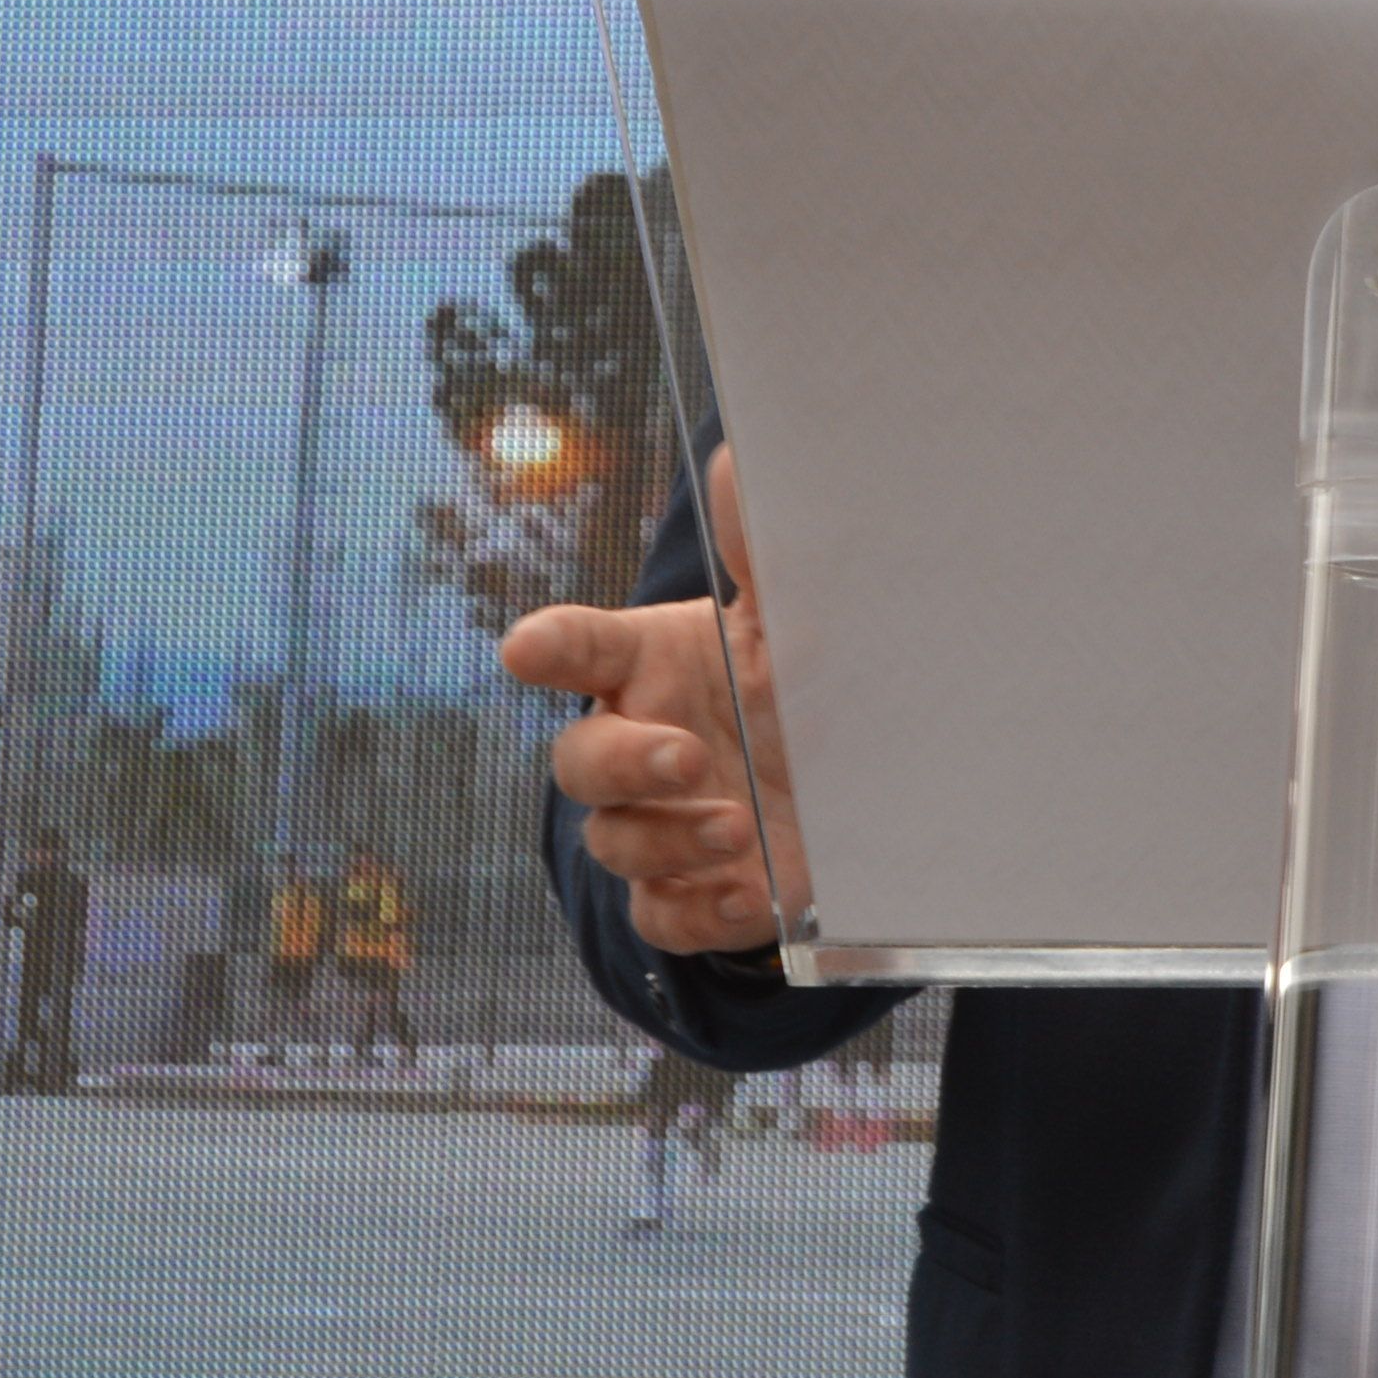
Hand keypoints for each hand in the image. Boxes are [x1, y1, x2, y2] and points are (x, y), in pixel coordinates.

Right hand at [501, 450, 808, 959]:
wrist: (851, 791)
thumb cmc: (798, 688)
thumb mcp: (792, 624)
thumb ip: (762, 555)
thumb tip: (740, 460)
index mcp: (649, 666)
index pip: (579, 648)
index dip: (549, 648)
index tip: (527, 650)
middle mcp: (639, 745)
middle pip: (578, 763)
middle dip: (622, 763)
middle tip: (685, 755)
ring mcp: (658, 826)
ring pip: (613, 843)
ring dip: (668, 838)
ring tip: (739, 827)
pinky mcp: (691, 895)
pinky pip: (658, 918)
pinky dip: (692, 912)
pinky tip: (743, 896)